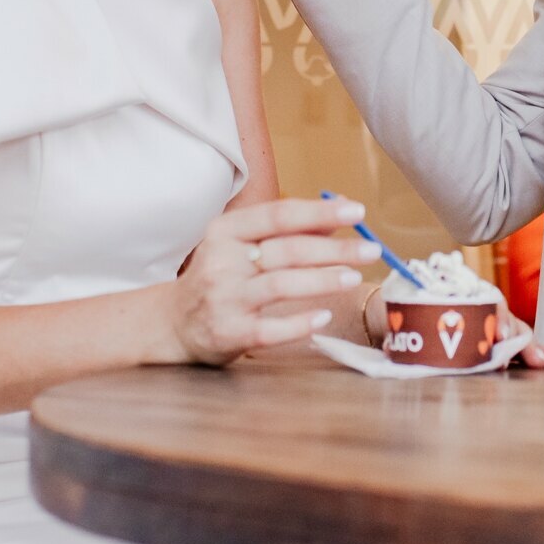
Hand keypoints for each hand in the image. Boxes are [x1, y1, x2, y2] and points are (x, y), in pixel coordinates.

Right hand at [170, 198, 376, 365]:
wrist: (171, 323)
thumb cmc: (219, 277)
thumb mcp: (241, 246)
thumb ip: (285, 231)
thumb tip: (337, 214)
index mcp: (227, 230)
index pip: (279, 214)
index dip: (321, 211)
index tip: (357, 210)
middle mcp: (222, 260)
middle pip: (287, 250)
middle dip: (335, 249)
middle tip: (371, 250)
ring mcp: (224, 298)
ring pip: (281, 285)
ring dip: (322, 280)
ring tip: (353, 278)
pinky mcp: (228, 332)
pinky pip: (269, 329)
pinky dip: (298, 323)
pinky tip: (323, 317)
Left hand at [362, 292, 543, 368]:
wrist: (391, 311)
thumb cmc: (399, 310)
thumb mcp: (400, 312)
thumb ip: (403, 326)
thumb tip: (394, 340)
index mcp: (458, 296)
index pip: (484, 304)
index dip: (496, 319)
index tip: (500, 337)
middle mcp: (475, 306)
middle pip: (504, 319)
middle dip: (522, 339)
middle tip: (536, 358)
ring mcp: (483, 320)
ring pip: (512, 331)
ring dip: (530, 345)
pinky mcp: (484, 337)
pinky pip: (508, 343)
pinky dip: (526, 350)